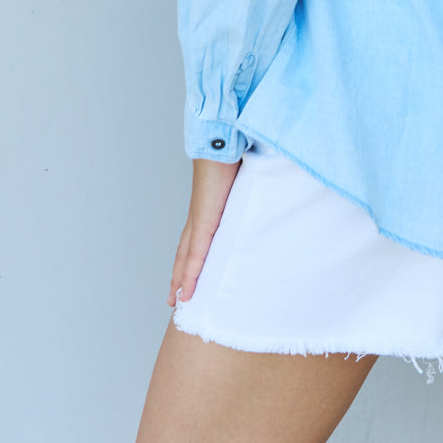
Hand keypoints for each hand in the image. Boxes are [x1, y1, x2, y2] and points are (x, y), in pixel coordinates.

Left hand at [167, 155, 242, 307]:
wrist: (223, 142)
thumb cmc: (236, 155)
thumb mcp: (245, 182)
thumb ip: (251, 193)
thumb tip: (266, 192)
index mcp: (207, 206)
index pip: (194, 237)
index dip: (189, 256)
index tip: (188, 272)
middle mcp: (199, 215)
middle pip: (185, 252)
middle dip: (180, 274)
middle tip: (175, 297)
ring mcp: (199, 220)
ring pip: (186, 259)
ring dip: (180, 280)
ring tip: (177, 300)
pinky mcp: (204, 222)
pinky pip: (195, 255)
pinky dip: (190, 275)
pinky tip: (186, 292)